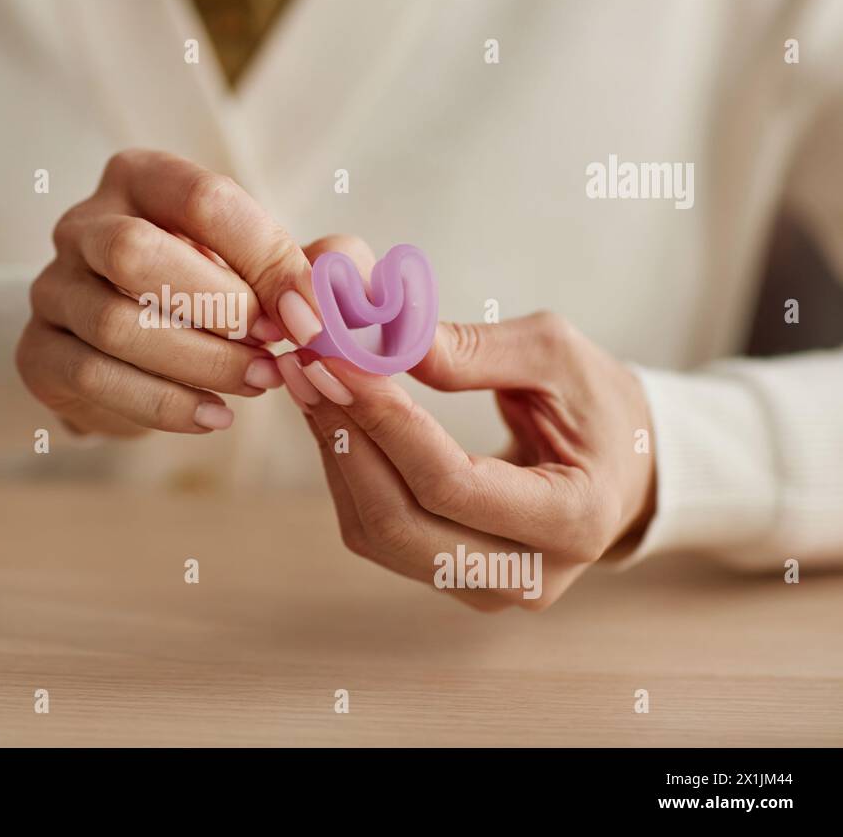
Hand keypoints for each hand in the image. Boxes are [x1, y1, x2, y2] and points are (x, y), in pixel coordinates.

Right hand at [17, 150, 326, 436]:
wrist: (129, 351)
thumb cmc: (207, 291)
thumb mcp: (259, 266)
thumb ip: (305, 268)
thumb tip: (337, 298)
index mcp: (140, 178)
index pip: (203, 199)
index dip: (265, 258)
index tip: (310, 313)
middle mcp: (83, 224)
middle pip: (134, 252)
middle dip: (217, 307)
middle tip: (273, 346)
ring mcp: (52, 289)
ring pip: (116, 324)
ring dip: (201, 363)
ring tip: (258, 383)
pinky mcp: (37, 353)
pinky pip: (95, 378)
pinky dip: (164, 404)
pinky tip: (213, 416)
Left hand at [278, 238, 655, 609]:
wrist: (623, 466)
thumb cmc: (598, 405)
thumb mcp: (558, 356)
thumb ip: (477, 351)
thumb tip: (386, 342)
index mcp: (573, 520)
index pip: (452, 483)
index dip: (386, 422)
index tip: (336, 359)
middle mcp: (528, 575)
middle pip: (402, 521)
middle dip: (345, 437)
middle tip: (306, 364)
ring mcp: (485, 588)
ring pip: (378, 532)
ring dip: (335, 451)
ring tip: (309, 379)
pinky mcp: (449, 578)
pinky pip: (378, 531)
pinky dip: (347, 469)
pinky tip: (331, 414)